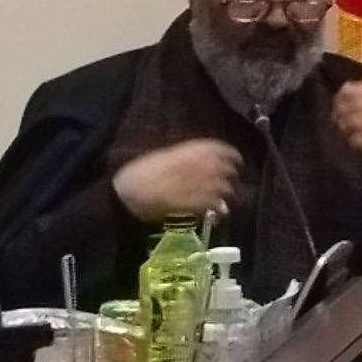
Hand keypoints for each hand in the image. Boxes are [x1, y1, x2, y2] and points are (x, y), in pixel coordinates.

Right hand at [110, 137, 239, 225]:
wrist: (127, 193)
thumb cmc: (139, 173)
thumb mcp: (163, 157)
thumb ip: (185, 157)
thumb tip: (201, 159)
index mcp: (192, 150)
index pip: (222, 149)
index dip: (232, 155)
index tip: (234, 160)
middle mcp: (202, 165)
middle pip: (228, 169)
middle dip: (230, 175)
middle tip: (227, 180)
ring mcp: (202, 184)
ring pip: (226, 188)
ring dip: (225, 193)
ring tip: (220, 197)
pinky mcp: (199, 204)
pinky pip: (217, 206)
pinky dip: (219, 209)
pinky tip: (217, 212)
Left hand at [332, 75, 361, 175]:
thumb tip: (345, 91)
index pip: (348, 89)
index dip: (341, 99)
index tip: (341, 107)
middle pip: (342, 106)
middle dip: (339, 116)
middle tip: (343, 125)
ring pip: (344, 123)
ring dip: (344, 131)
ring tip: (352, 136)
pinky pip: (351, 139)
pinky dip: (352, 143)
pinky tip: (361, 145)